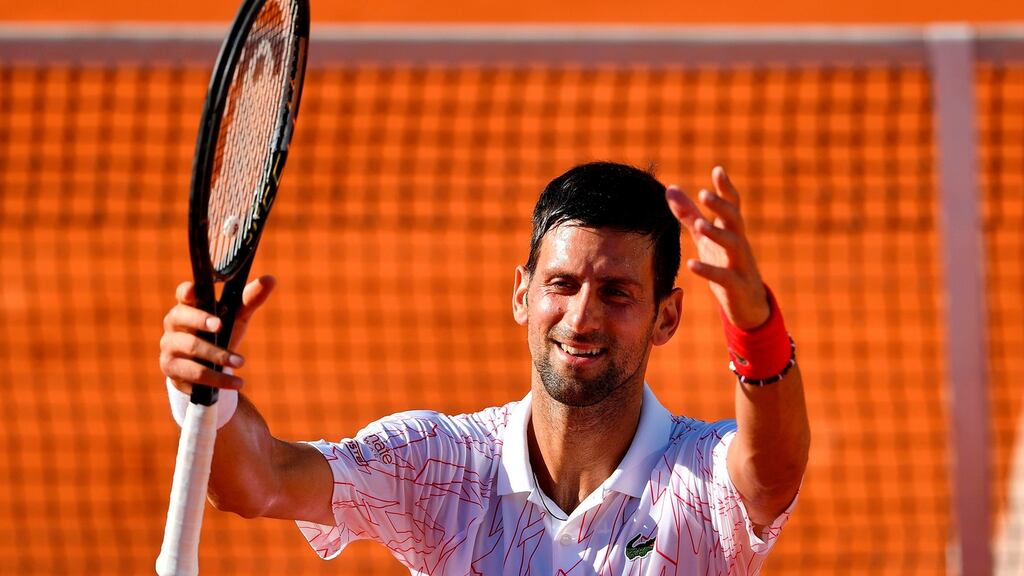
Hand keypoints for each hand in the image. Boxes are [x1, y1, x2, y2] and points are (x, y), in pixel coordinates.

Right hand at [159, 275, 276, 393]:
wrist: (209, 367)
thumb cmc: (222, 332)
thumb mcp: (237, 316)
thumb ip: (250, 299)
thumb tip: (270, 279)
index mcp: (188, 305)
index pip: (183, 293)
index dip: (186, 292)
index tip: (192, 292)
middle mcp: (174, 323)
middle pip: (182, 318)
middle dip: (201, 321)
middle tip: (220, 326)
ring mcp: (169, 346)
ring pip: (191, 348)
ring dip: (217, 355)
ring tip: (241, 362)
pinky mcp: (172, 369)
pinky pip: (194, 374)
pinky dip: (217, 379)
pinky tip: (236, 382)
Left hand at [666, 167, 768, 329]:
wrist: (748, 303)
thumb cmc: (725, 265)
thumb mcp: (706, 238)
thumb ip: (689, 214)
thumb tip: (670, 188)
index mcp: (732, 230)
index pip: (732, 205)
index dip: (726, 188)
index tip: (718, 170)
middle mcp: (739, 243)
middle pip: (734, 219)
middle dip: (721, 206)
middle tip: (705, 194)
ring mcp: (740, 264)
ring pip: (733, 244)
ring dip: (717, 234)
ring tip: (699, 226)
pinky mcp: (736, 285)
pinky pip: (724, 276)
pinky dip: (708, 270)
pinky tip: (692, 264)